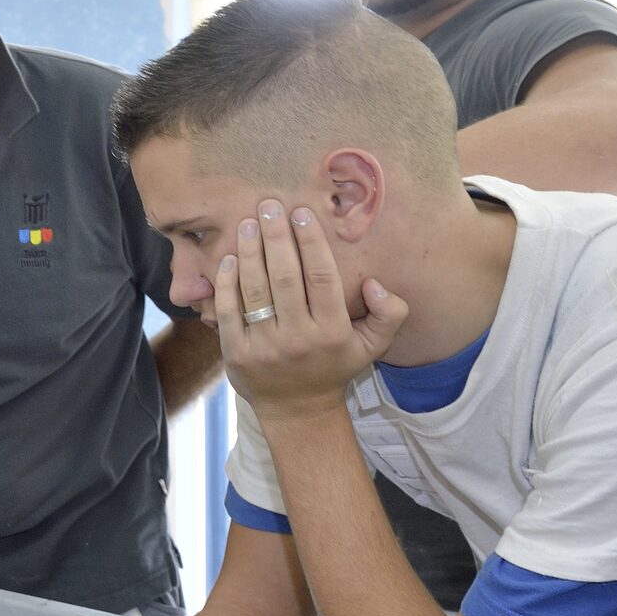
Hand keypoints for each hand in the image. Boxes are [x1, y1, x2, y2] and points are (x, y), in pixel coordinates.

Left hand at [215, 200, 406, 420]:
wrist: (297, 410)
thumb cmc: (334, 366)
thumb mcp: (373, 345)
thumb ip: (390, 313)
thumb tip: (375, 283)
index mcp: (332, 331)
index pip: (321, 278)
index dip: (311, 242)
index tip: (301, 213)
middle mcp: (298, 339)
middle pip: (284, 278)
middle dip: (276, 237)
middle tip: (268, 205)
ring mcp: (264, 347)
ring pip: (254, 291)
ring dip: (249, 253)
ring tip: (247, 224)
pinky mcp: (236, 353)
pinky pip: (228, 311)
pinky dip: (226, 283)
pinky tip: (229, 258)